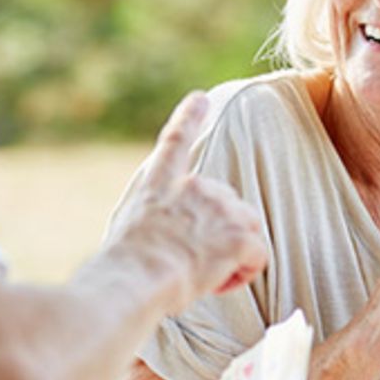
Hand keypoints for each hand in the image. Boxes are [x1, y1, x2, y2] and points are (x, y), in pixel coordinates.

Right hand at [114, 92, 268, 310]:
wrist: (135, 279)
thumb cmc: (122, 265)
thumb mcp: (123, 226)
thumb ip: (149, 211)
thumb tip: (158, 224)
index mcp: (159, 181)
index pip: (175, 140)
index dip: (189, 117)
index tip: (200, 98)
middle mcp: (194, 185)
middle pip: (228, 205)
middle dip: (219, 234)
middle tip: (191, 261)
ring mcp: (219, 208)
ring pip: (247, 230)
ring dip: (233, 254)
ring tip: (201, 273)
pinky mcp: (238, 236)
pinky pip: (258, 256)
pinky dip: (244, 273)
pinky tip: (217, 281)